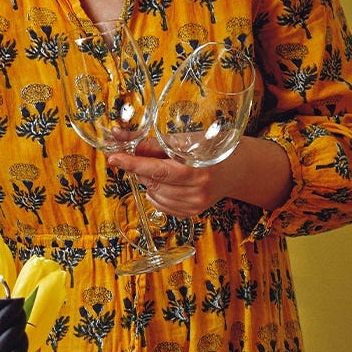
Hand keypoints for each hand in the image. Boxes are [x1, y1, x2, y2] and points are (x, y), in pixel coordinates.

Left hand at [106, 135, 293, 215]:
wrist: (237, 167)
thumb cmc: (210, 147)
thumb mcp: (184, 139)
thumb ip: (151, 142)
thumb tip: (121, 138)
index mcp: (196, 168)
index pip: (157, 169)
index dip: (133, 163)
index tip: (114, 158)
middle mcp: (197, 189)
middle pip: (152, 181)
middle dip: (144, 168)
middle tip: (153, 156)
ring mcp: (195, 204)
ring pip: (153, 194)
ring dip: (151, 181)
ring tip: (169, 169)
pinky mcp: (192, 213)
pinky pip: (160, 205)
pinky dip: (158, 193)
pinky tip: (171, 183)